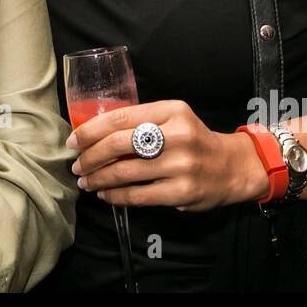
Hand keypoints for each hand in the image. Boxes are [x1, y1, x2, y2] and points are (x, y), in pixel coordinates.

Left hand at [66, 100, 270, 211]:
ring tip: (86, 181)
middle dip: (90, 156)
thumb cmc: (194, 140)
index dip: (91, 130)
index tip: (74, 141)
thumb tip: (94, 134)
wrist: (232, 167)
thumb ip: (141, 121)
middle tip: (77, 165)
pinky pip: (137, 195)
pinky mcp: (181, 192)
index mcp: (171, 110)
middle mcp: (176, 135)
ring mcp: (180, 165)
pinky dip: (115, 196)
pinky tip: (105, 194)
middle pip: (118, 144)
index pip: (120, 117)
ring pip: (124, 173)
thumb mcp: (173, 119)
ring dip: (98, 178)